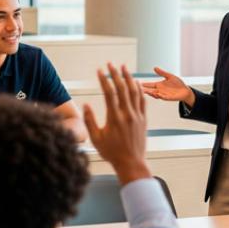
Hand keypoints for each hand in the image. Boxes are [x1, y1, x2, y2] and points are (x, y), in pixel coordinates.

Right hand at [84, 63, 150, 183]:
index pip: (109, 93)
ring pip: (134, 92)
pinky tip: (136, 83)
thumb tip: (85, 105)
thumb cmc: (112, 153)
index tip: (100, 70)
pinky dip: (139, 90)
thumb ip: (90, 121)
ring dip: (129, 78)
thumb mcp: (96, 138)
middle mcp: (127, 114)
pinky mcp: (143, 119)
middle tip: (111, 64)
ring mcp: (137, 116)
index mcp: (114, 118)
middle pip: (122, 88)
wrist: (131, 163)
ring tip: (124, 68)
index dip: (104, 80)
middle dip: (116, 74)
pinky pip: (142, 100)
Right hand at [141, 66, 194, 106]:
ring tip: (148, 92)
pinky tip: (158, 94)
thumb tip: (154, 67)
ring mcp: (164, 95)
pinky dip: (161, 96)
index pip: (150, 85)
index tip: (138, 84)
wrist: (186, 90)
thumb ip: (162, 73)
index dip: (145, 84)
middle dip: (145, 90)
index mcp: (159, 85)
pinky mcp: (170, 98)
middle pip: (151, 91)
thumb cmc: (178, 84)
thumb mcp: (169, 76)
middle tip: (139, 89)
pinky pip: (164, 97)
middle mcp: (160, 90)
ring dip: (152, 94)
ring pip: (156, 95)